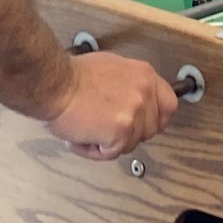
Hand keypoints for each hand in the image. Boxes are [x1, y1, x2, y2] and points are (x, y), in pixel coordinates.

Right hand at [42, 53, 178, 159]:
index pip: (168, 104)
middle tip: (103, 128)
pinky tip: (82, 137)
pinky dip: (94, 151)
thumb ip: (129, 85)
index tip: (144, 125)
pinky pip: (112, 153)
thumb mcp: (112, 68)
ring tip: (87, 128)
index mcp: (144, 76)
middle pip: (149, 130)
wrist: (55, 85)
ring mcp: (134, 113)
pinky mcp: (120, 133)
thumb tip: (133, 100)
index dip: (156, 119)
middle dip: (126, 134)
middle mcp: (144, 93)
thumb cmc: (72, 76)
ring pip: (130, 144)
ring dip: (107, 143)